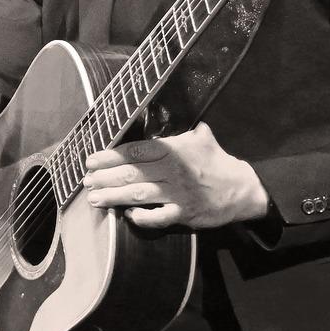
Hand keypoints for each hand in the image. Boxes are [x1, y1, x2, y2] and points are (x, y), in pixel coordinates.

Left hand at [82, 123, 267, 229]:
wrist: (242, 188)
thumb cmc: (216, 161)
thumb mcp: (200, 136)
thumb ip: (178, 130)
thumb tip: (162, 113)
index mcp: (174, 150)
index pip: (135, 151)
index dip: (110, 156)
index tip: (91, 160)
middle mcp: (173, 170)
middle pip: (132, 173)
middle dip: (105, 177)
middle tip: (86, 180)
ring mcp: (178, 193)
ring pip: (139, 194)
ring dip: (114, 196)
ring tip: (95, 198)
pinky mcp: (184, 214)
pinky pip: (158, 217)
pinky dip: (142, 217)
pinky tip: (127, 215)